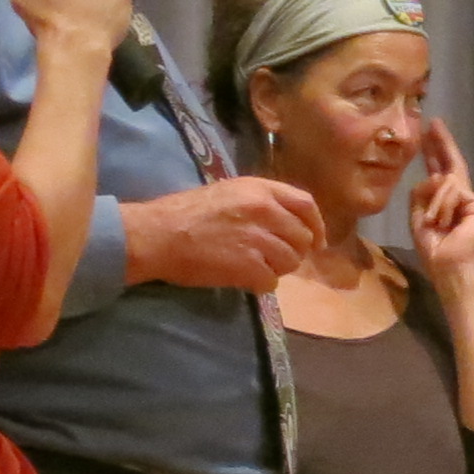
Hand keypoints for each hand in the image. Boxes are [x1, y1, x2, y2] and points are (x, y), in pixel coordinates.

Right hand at [124, 175, 327, 290]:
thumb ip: (261, 203)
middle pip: (302, 238)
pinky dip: (259, 284)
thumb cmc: (186, 213)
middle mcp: (265, 210)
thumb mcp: (229, 192)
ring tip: (251, 266)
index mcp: (260, 189)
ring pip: (290, 262)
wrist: (157, 235)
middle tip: (270, 257)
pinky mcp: (249, 266)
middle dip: (291, 252)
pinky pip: (271, 281)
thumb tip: (287, 223)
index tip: (316, 241)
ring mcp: (259, 239)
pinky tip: (242, 278)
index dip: (316, 226)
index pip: (306, 205)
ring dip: (275, 268)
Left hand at [409, 117, 473, 280]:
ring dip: (435, 204)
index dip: (434, 151)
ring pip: (446, 183)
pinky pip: (454, 193)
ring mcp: (472, 200)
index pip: (439, 170)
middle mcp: (461, 196)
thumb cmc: (433, 248)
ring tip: (435, 223)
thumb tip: (433, 176)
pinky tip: (444, 222)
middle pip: (451, 164)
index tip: (428, 132)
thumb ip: (420, 193)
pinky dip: (444, 207)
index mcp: (444, 199)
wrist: (448, 267)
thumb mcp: (417, 217)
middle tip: (434, 123)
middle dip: (442, 143)